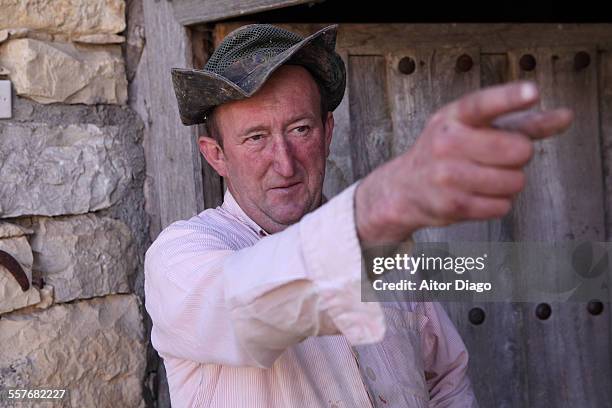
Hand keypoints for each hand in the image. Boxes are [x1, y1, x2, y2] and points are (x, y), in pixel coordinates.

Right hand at [355, 81, 573, 245]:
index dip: (509, 98)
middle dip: (518, 156)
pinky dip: (497, 203)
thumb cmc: (448, 152)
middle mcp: (446, 143)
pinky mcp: (453, 205)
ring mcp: (447, 176)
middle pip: (518, 150)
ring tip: (485, 177)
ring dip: (509, 182)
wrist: (405, 188)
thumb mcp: (476, 128)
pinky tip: (477, 195)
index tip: (533, 91)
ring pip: (514, 182)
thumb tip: (565, 117)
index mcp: (453, 117)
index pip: (483, 104)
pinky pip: (502, 206)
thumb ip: (522, 122)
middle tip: (498, 157)